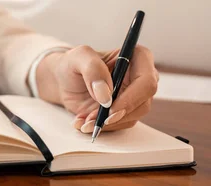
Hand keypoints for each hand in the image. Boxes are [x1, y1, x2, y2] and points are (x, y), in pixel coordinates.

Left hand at [36, 45, 157, 132]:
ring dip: (107, 123)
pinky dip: (102, 127)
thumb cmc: (73, 64)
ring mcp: (135, 96)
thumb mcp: (78, 57)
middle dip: (117, 115)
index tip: (109, 108)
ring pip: (132, 117)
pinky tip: (84, 121)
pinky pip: (120, 124)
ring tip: (84, 119)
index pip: (146, 82)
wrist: (64, 80)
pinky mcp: (125, 111)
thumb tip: (106, 95)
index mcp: (138, 57)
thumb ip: (93, 69)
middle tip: (93, 120)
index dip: (131, 98)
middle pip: (143, 103)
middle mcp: (141, 77)